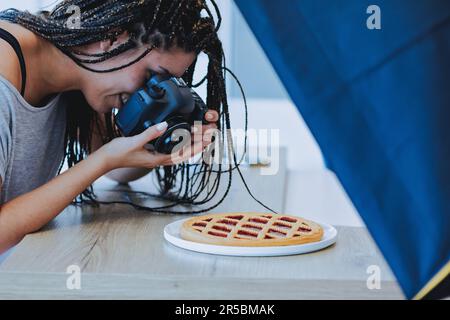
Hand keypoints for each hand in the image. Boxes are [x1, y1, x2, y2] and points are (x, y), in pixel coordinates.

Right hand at [97, 109, 219, 170]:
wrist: (106, 159)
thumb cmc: (118, 152)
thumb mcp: (135, 141)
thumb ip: (150, 133)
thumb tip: (164, 125)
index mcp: (157, 159)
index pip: (182, 155)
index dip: (196, 148)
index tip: (206, 140)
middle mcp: (159, 160)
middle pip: (184, 155)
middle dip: (198, 146)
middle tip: (210, 136)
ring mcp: (155, 158)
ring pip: (178, 153)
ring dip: (191, 146)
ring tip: (202, 138)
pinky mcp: (151, 154)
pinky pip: (171, 150)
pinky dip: (180, 145)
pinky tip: (183, 140)